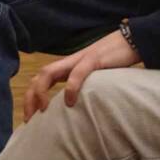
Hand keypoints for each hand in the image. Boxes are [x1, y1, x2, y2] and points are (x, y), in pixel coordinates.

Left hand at [23, 29, 140, 120]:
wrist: (130, 41)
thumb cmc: (112, 62)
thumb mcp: (94, 78)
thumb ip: (83, 87)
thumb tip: (77, 108)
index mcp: (67, 68)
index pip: (40, 80)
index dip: (31, 97)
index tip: (30, 117)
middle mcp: (68, 63)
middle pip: (39, 77)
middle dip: (30, 97)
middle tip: (29, 119)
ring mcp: (78, 60)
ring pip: (49, 72)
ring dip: (42, 91)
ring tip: (43, 110)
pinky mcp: (93, 60)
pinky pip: (77, 73)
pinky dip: (71, 87)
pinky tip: (70, 102)